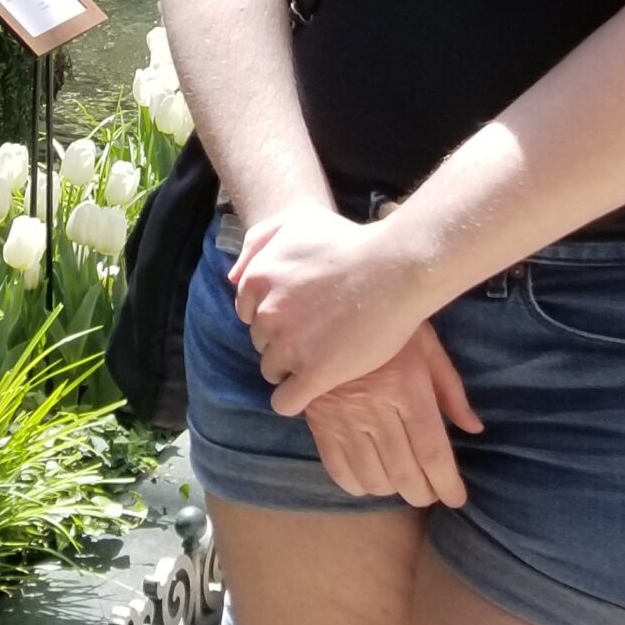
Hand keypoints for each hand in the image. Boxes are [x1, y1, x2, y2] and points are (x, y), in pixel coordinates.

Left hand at [230, 207, 436, 413]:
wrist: (392, 269)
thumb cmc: (347, 241)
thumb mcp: (295, 222)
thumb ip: (256, 243)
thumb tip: (233, 278)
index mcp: (257, 279)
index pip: (247, 312)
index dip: (272, 313)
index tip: (298, 312)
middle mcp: (266, 314)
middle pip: (260, 341)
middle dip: (282, 338)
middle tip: (315, 329)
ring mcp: (289, 347)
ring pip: (271, 370)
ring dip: (290, 366)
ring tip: (320, 354)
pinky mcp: (314, 374)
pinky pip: (285, 402)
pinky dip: (293, 399)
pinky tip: (311, 387)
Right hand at [304, 323, 480, 509]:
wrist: (329, 297)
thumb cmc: (387, 319)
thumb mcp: (426, 344)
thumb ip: (450, 389)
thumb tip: (474, 428)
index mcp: (407, 387)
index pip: (432, 453)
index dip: (447, 484)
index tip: (457, 498)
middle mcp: (375, 408)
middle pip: (405, 473)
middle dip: (423, 493)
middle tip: (432, 493)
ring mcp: (342, 416)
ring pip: (373, 478)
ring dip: (392, 490)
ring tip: (402, 482)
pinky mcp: (317, 420)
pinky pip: (338, 470)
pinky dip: (357, 485)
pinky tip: (370, 476)